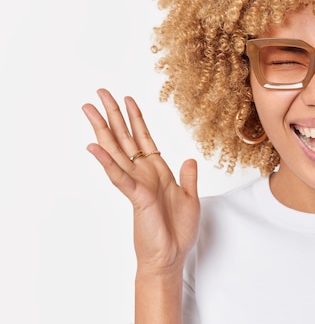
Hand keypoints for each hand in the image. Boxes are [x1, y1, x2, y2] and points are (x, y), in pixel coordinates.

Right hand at [83, 89, 199, 274]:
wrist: (171, 257)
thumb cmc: (178, 231)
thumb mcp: (191, 199)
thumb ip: (188, 177)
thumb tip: (190, 159)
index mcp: (157, 172)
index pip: (143, 139)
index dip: (136, 118)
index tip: (128, 99)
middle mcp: (143, 174)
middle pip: (124, 138)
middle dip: (113, 115)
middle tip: (99, 93)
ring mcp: (137, 184)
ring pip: (116, 151)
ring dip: (102, 130)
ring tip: (89, 110)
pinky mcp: (136, 197)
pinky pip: (119, 176)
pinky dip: (106, 161)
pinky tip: (93, 146)